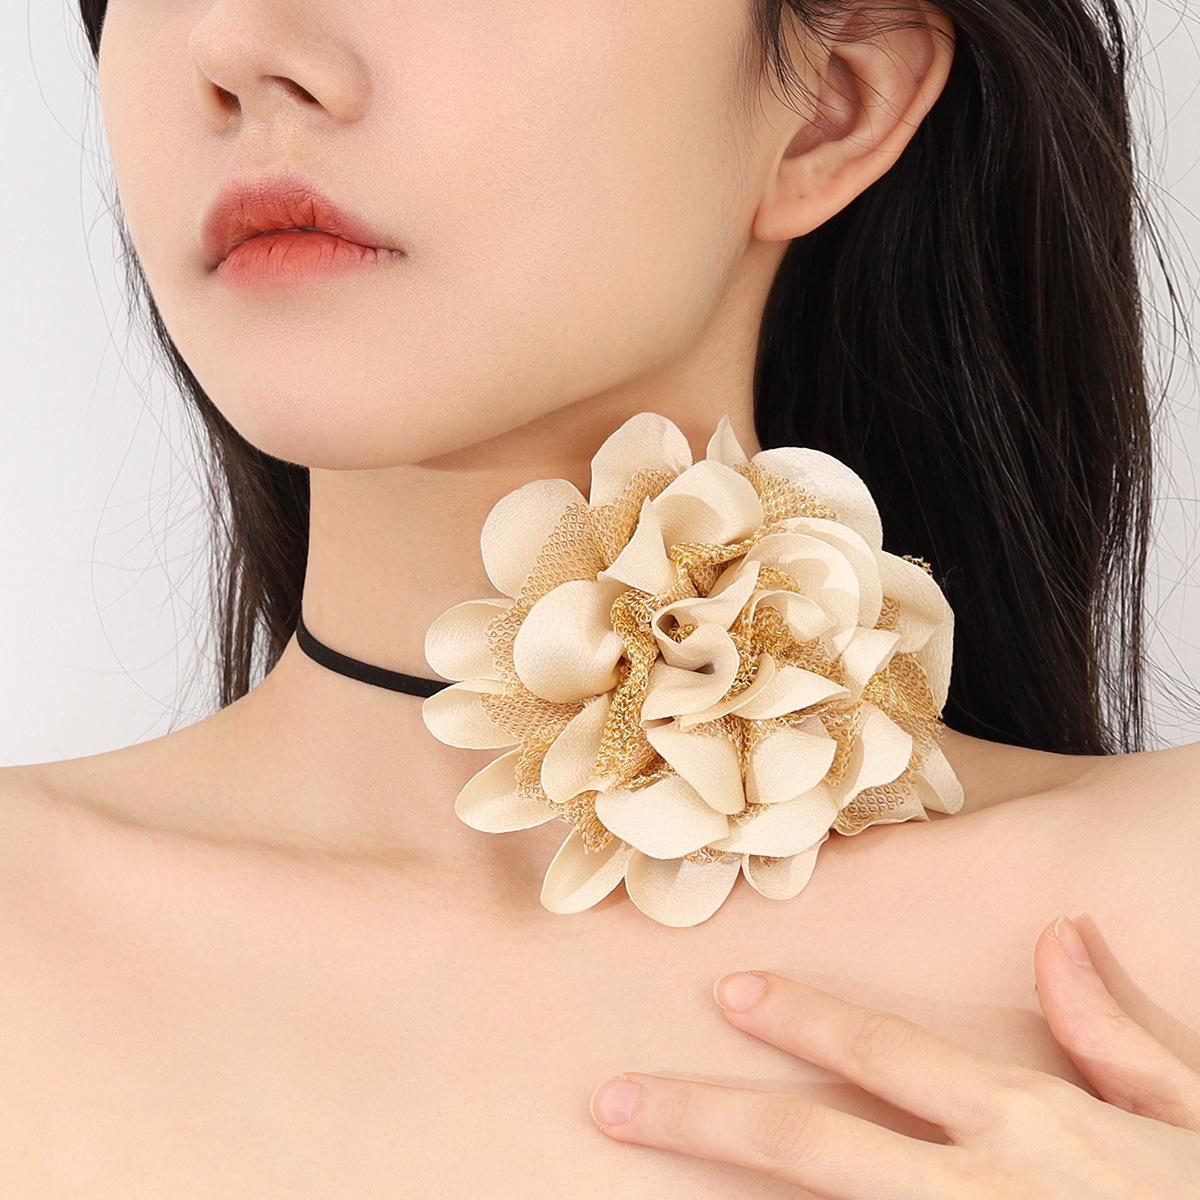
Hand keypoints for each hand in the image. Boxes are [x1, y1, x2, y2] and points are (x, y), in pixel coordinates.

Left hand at [587, 916, 1199, 1197]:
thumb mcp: (1191, 1118)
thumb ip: (1114, 1033)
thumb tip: (1059, 938)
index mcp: (1026, 1125)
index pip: (884, 1052)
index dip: (801, 1018)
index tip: (730, 993)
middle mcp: (976, 1191)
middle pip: (807, 1144)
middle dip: (701, 1118)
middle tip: (613, 1099)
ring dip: (722, 1195)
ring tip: (639, 1162)